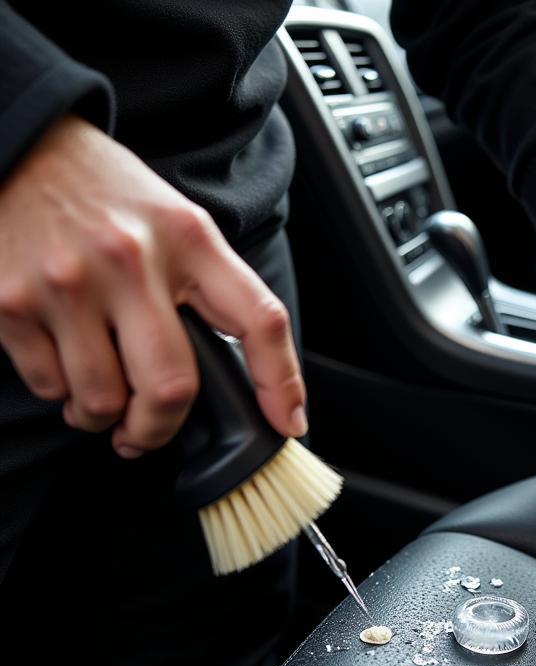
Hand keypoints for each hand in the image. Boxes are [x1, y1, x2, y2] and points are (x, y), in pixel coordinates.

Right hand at [0, 116, 306, 457]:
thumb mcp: (176, 223)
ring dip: (104, 419)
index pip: (259, 320)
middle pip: (170, 387)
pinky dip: (60, 393)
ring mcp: (67, 282)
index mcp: (188, 239)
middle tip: (148, 432)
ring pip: (102, 400)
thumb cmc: (105, 193)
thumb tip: (245, 374)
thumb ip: (211, 288)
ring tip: (101, 402)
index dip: (282, 382)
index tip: (288, 422)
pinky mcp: (9, 301)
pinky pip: (48, 385)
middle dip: (160, 429)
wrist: (16, 144)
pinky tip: (64, 364)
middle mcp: (130, 260)